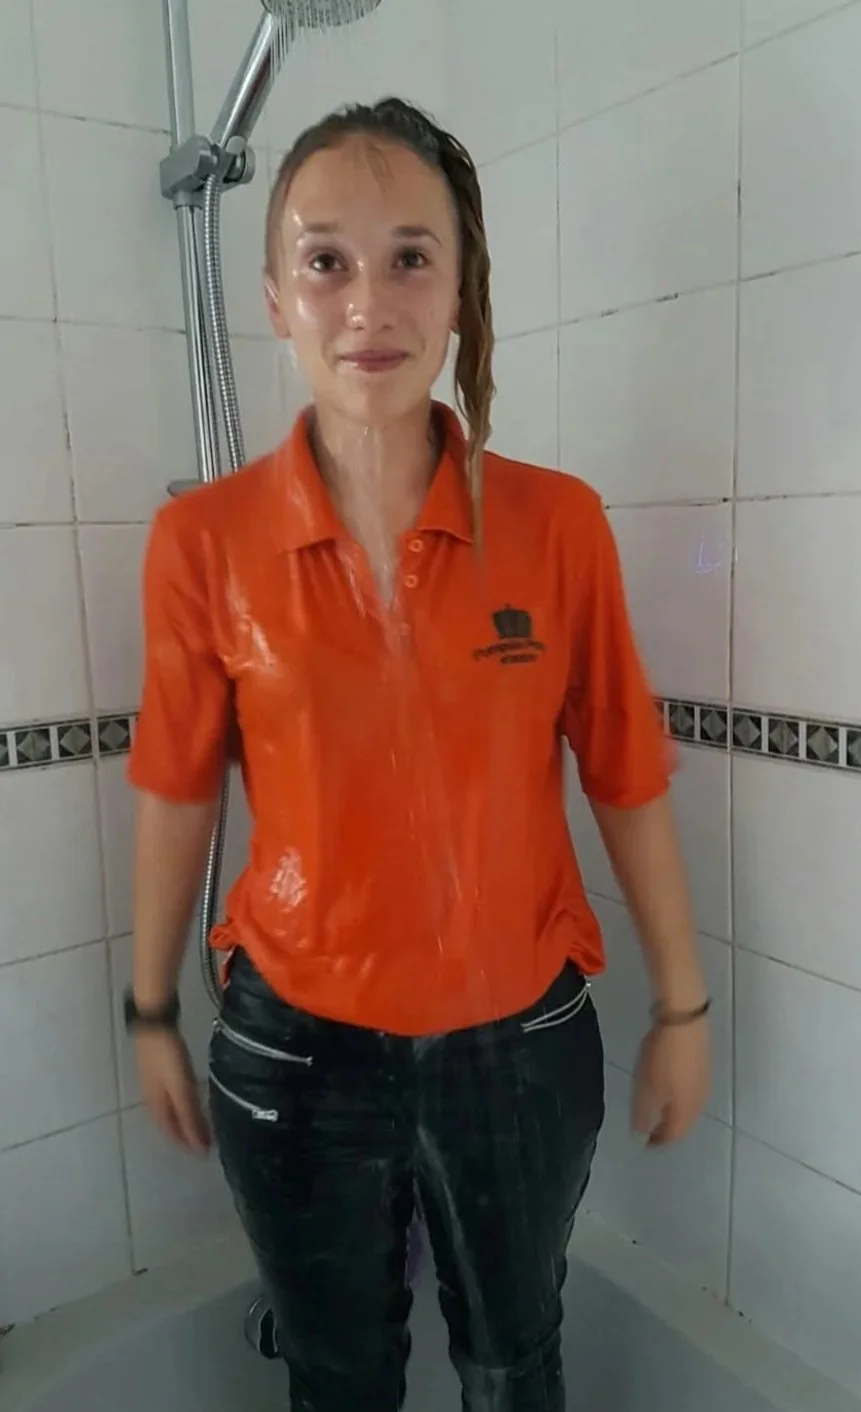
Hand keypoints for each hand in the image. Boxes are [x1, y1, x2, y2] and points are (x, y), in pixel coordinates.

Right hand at [136, 1029, 210, 1153]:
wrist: (154, 1021)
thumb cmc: (168, 1056)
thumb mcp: (182, 1088)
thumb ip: (190, 1115)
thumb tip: (199, 1147)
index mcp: (156, 1105)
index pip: (171, 1132)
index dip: (186, 1143)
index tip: (203, 1152)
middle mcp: (151, 1096)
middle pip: (167, 1122)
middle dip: (182, 1134)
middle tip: (201, 1140)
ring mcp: (151, 1080)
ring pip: (166, 1108)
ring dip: (180, 1118)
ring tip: (195, 1123)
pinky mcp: (156, 1067)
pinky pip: (167, 1094)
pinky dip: (178, 1102)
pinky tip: (184, 1095)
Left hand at [631, 1018, 709, 1146]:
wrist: (683, 1018)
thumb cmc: (660, 1054)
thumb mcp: (644, 1085)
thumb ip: (643, 1113)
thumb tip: (640, 1134)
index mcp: (684, 1109)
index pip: (673, 1134)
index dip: (659, 1141)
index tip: (647, 1144)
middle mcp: (699, 1100)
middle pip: (685, 1123)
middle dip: (671, 1130)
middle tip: (656, 1132)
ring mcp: (705, 1082)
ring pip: (692, 1108)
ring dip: (679, 1115)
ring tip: (664, 1113)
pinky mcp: (705, 1066)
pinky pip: (695, 1093)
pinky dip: (684, 1100)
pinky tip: (676, 1092)